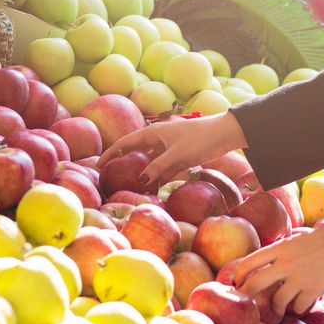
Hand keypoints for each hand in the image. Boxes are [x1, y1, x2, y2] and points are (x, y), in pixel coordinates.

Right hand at [97, 112, 246, 188]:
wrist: (224, 134)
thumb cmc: (200, 139)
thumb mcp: (177, 155)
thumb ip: (158, 167)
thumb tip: (142, 180)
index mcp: (153, 133)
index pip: (125, 143)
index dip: (111, 154)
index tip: (98, 166)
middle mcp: (157, 139)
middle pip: (135, 153)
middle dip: (124, 165)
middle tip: (111, 179)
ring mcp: (167, 149)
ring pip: (149, 163)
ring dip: (142, 175)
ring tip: (131, 189)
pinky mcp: (178, 157)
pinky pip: (162, 169)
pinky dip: (157, 178)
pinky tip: (153, 190)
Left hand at [235, 217, 323, 314]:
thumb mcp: (300, 237)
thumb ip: (286, 248)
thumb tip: (276, 257)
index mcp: (281, 247)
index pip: (250, 261)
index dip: (239, 274)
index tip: (236, 281)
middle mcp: (286, 262)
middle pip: (256, 283)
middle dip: (247, 293)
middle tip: (247, 299)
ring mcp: (300, 277)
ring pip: (278, 300)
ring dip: (277, 307)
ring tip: (279, 308)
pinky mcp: (315, 289)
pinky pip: (299, 306)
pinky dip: (298, 308)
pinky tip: (300, 305)